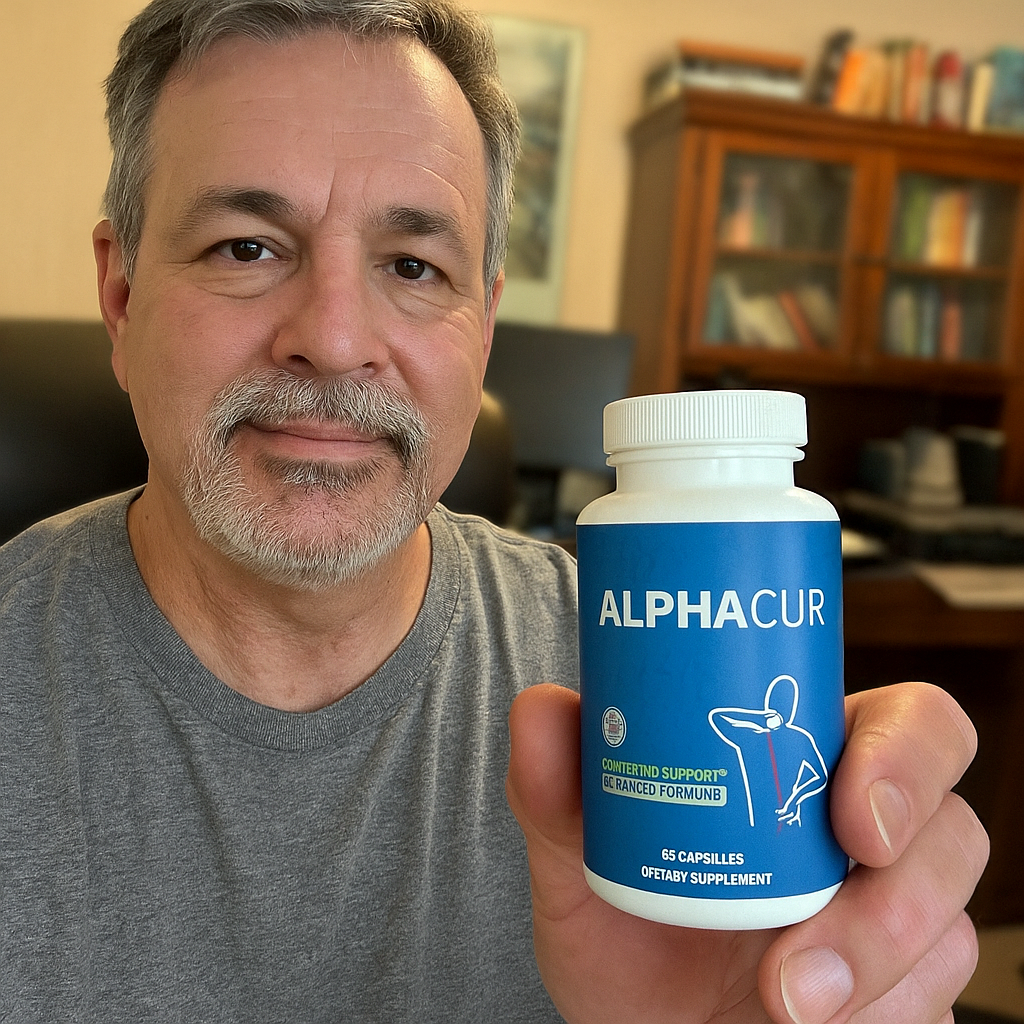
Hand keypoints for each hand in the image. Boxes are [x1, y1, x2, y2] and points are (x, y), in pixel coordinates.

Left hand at [506, 682, 987, 1023]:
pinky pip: (931, 1009)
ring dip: (877, 964)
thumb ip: (555, 788)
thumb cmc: (620, 933)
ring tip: (787, 1000)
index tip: (850, 810)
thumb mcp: (578, 860)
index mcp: (806, 769)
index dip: (907, 753)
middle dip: (909, 880)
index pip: (905, 725)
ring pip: (953, 926)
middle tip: (839, 905)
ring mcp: (892, 926)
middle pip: (951, 826)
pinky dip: (874, 1017)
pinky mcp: (900, 1002)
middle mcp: (862, 841)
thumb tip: (541, 707)